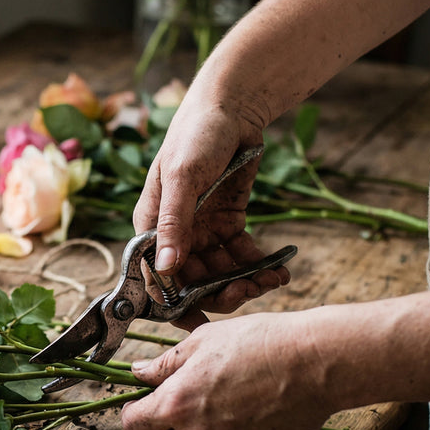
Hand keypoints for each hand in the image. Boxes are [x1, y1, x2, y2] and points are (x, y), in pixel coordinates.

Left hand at [119, 312, 334, 429]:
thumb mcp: (203, 341)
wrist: (314, 363)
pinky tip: (247, 419)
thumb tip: (138, 373)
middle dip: (168, 424)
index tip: (143, 404)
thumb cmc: (259, 344)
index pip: (133, 425)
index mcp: (176, 405)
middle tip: (190, 399)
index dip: (136, 413)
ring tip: (224, 407)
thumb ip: (164, 364)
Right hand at [135, 86, 288, 330]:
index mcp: (150, 227)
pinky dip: (259, 266)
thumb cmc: (196, 134)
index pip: (158, 277)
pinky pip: (242, 256)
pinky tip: (279, 270)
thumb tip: (164, 268)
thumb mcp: (182, 178)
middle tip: (249, 292)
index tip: (200, 324)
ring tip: (273, 282)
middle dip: (220, 292)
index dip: (175, 303)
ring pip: (221, 273)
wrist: (232, 105)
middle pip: (193, 281)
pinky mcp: (228, 225)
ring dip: (245, 281)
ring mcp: (203, 231)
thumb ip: (173, 224)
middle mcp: (174, 235)